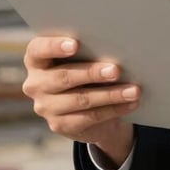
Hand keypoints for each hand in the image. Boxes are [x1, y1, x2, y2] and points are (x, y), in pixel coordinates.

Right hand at [22, 36, 139, 164]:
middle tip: (116, 70)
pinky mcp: (59, 125)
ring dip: (111, 94)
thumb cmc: (84, 64)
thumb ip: (88, 48)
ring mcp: (45, 107)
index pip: (38, 49)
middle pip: (63, 77)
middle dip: (92, 73)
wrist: (84, 103)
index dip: (54, 46)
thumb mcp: (81, 55)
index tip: (75, 44)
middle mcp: (35, 83)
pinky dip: (114, 109)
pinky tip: (131, 102)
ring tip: (134, 89)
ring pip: (80, 100)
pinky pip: (90, 117)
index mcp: (36, 59)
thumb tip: (116, 44)